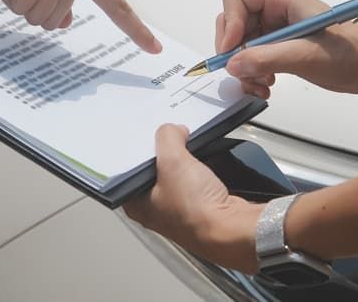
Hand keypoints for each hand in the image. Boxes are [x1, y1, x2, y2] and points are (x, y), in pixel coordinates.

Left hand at [124, 124, 261, 272]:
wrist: (230, 228)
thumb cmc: (195, 209)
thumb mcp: (172, 160)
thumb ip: (167, 137)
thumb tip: (172, 130)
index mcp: (136, 204)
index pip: (127, 168)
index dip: (137, 147)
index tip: (146, 131)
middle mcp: (154, 208)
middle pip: (151, 167)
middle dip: (161, 150)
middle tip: (169, 135)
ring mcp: (177, 208)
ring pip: (174, 172)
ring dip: (181, 158)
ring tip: (186, 143)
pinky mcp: (199, 205)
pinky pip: (192, 178)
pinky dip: (196, 168)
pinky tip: (200, 160)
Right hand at [217, 0, 357, 96]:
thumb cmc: (353, 54)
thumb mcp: (307, 56)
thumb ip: (267, 58)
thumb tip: (233, 64)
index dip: (229, 22)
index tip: (232, 50)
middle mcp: (276, 10)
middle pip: (232, 21)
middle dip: (234, 50)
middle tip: (245, 72)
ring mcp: (277, 29)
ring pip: (239, 43)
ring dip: (243, 67)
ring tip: (261, 84)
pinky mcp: (280, 47)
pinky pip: (252, 57)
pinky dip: (252, 73)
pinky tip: (266, 85)